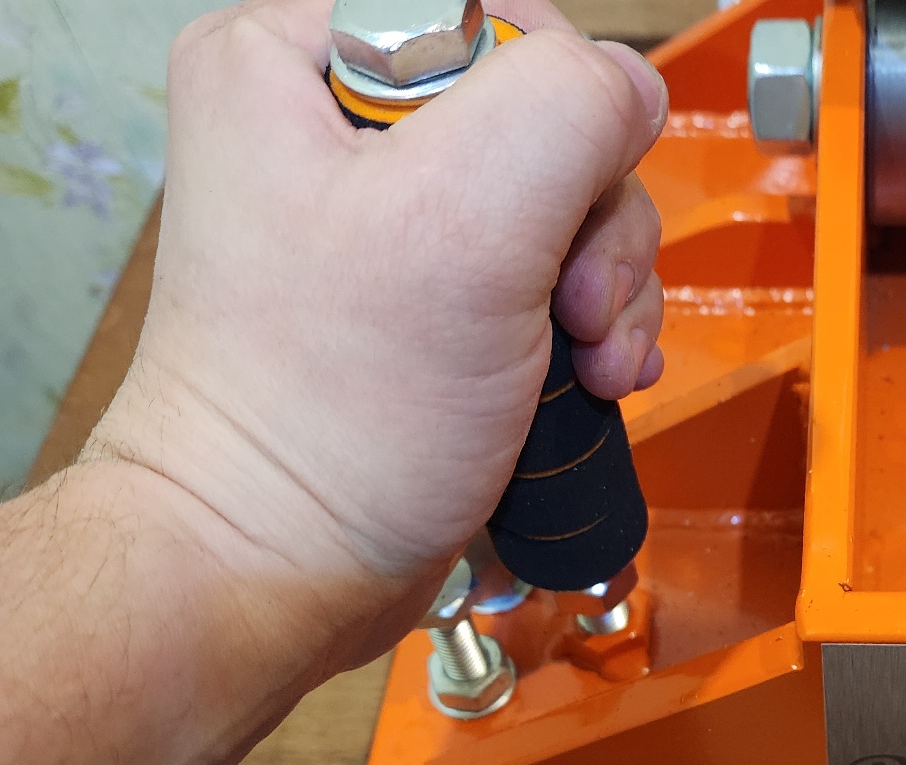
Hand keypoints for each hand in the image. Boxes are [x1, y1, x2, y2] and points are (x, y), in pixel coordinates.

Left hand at [85, 0, 668, 669]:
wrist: (278, 569)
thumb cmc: (329, 414)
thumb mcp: (466, 218)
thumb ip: (570, 106)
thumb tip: (628, 91)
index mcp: (292, 58)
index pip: (495, 20)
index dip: (562, 115)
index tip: (551, 221)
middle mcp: (332, 123)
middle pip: (544, 114)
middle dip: (593, 221)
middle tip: (572, 310)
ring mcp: (387, 218)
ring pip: (566, 198)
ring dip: (607, 285)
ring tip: (586, 364)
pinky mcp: (428, 296)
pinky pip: (552, 269)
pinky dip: (591, 324)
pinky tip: (590, 379)